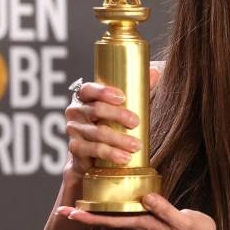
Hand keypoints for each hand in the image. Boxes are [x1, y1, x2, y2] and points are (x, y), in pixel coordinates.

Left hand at [55, 193, 226, 229]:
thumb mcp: (184, 222)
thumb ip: (166, 210)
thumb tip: (146, 197)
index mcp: (143, 224)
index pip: (109, 220)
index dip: (88, 216)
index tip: (68, 213)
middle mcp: (139, 224)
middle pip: (105, 219)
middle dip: (84, 214)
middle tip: (61, 208)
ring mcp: (144, 222)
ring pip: (113, 215)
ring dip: (95, 210)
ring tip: (78, 200)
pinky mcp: (151, 218)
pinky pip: (125, 211)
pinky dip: (113, 205)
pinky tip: (110, 199)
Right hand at [63, 65, 163, 180]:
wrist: (94, 155)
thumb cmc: (110, 124)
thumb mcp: (124, 106)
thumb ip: (138, 89)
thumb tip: (155, 72)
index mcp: (85, 97)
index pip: (88, 89)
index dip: (103, 91)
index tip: (123, 98)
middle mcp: (75, 111)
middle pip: (96, 110)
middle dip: (118, 115)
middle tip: (136, 122)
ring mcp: (74, 130)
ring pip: (97, 132)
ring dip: (119, 139)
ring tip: (136, 145)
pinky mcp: (76, 148)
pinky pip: (93, 150)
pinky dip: (111, 153)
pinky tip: (124, 157)